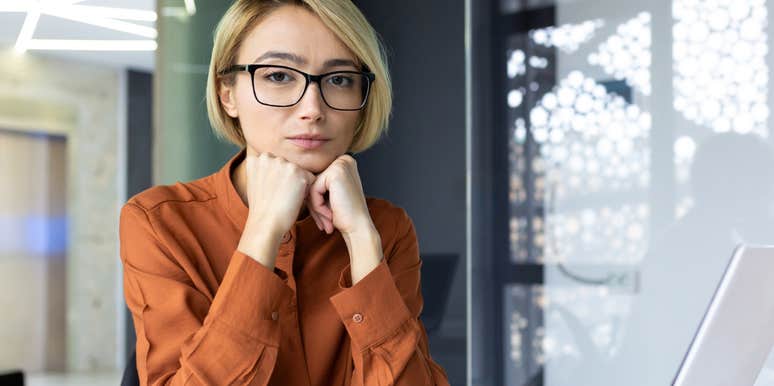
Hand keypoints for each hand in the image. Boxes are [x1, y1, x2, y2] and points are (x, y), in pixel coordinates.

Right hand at [237, 152, 315, 267]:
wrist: (266, 223)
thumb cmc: (262, 208)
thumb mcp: (256, 183)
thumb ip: (265, 170)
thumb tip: (278, 167)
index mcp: (256, 159)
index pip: (275, 163)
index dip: (277, 178)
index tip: (272, 191)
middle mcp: (268, 157)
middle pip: (288, 165)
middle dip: (289, 178)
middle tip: (280, 196)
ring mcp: (283, 163)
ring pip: (299, 171)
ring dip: (298, 183)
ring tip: (286, 198)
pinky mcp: (298, 172)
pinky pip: (311, 178)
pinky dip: (307, 190)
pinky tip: (295, 199)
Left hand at [306, 154, 372, 235]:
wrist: (359, 228)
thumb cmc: (344, 216)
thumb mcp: (329, 194)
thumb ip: (318, 183)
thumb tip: (297, 178)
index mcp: (343, 162)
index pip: (317, 178)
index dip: (315, 199)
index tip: (321, 217)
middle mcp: (343, 160)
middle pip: (313, 180)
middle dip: (314, 203)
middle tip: (323, 222)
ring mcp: (340, 164)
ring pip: (311, 185)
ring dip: (315, 206)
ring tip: (326, 221)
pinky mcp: (336, 173)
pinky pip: (313, 190)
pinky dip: (318, 206)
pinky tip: (330, 215)